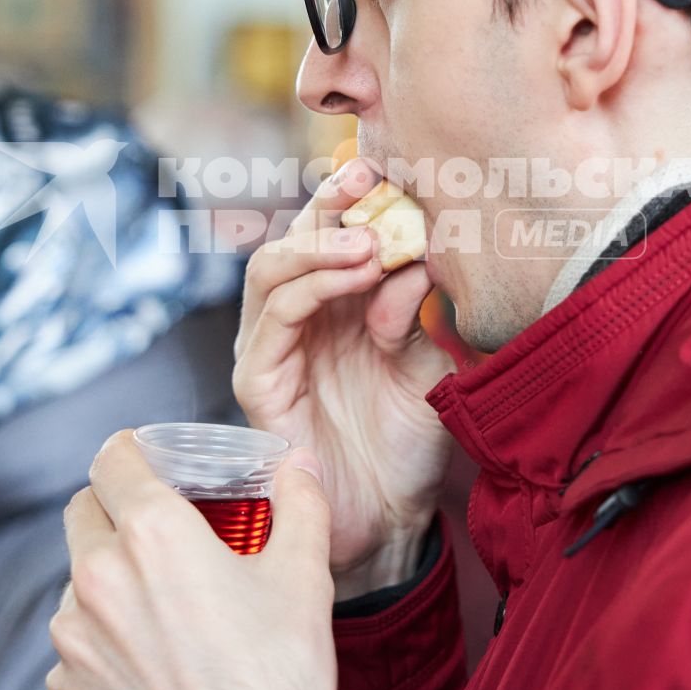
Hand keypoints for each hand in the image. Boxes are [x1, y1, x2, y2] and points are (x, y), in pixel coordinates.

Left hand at [47, 433, 339, 689]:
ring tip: (162, 603)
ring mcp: (74, 635)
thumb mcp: (304, 574)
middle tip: (156, 526)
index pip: (111, 459)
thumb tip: (300, 465)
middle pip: (83, 511)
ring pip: (76, 579)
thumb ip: (300, 503)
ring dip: (108, 577)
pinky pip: (76, 641)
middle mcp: (99, 576)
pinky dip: (104, 639)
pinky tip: (150, 657)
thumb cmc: (280, 676)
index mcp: (153, 533)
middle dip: (114, 508)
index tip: (141, 457)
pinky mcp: (66, 686)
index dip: (129, 451)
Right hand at [234, 158, 455, 598]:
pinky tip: (353, 275)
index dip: (353, 196)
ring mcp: (273, 348)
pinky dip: (312, 287)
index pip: (335, 232)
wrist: (388, 522)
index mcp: (339, 305)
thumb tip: (418, 257)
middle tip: (369, 180)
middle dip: (329, 202)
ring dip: (320, 245)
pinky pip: (272, 320)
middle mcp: (299, 319)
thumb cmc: (407, 442)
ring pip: (272, 269)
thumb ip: (423, 311)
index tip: (390, 166)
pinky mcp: (258, 382)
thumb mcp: (432, 362)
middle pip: (296, 237)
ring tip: (370, 239)